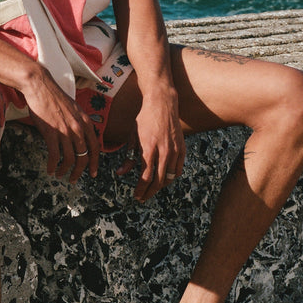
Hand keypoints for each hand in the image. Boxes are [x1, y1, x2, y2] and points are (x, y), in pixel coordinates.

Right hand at [22, 68, 99, 183]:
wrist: (40, 86)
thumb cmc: (54, 96)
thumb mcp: (73, 109)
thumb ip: (78, 123)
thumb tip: (79, 138)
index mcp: (85, 122)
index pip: (95, 148)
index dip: (94, 163)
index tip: (92, 173)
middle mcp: (78, 128)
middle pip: (84, 157)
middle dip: (79, 172)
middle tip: (73, 179)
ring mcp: (65, 131)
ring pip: (70, 159)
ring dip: (65, 171)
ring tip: (60, 174)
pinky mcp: (51, 132)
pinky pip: (55, 156)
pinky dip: (53, 166)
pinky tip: (50, 169)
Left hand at [116, 87, 185, 202]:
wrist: (162, 105)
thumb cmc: (144, 120)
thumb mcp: (132, 137)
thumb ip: (128, 157)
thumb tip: (120, 173)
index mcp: (149, 149)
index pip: (145, 177)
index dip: (140, 189)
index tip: (136, 195)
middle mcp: (163, 151)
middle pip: (158, 180)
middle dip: (149, 192)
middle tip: (143, 198)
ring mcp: (174, 150)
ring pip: (169, 177)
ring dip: (160, 186)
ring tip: (151, 189)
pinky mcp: (181, 149)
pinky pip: (178, 169)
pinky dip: (171, 177)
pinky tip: (164, 179)